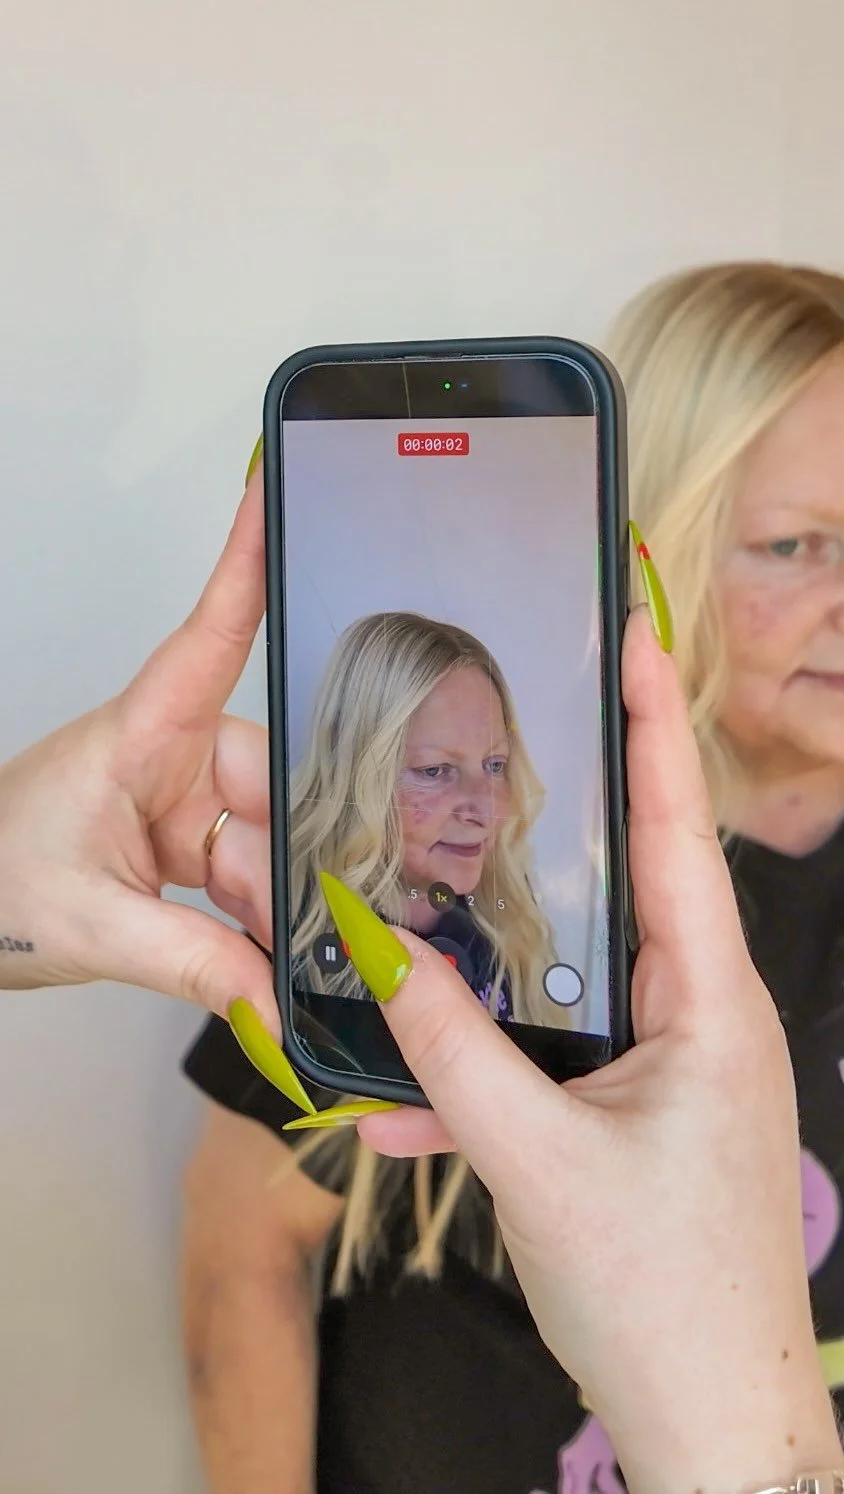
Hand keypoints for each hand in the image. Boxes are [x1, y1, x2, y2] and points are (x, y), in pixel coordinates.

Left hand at [0, 463, 275, 1026]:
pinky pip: (241, 864)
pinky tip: (260, 954)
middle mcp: (165, 755)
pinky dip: (254, 914)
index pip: (209, 636)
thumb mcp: (93, 926)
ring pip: (262, 833)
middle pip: (268, 777)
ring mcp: (173, 799)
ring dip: (270, 897)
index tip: (278, 492)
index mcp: (137, 737)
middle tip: (312, 920)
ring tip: (272, 956)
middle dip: (290, 854)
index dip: (246, 563)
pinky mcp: (176, 841)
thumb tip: (275, 994)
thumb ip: (193, 963)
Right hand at [347, 609, 838, 1493]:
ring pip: (572, 975)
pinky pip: (548, 1065)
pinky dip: (481, 1074)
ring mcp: (667, 1068)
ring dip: (497, 959)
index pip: (678, 830)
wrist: (711, 1428)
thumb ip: (451, 1053)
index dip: (653, 726)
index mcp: (710, 1003)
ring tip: (429, 904)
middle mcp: (699, 1018)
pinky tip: (399, 1099)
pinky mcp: (631, 1117)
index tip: (630, 635)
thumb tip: (379, 960)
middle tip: (520, 726)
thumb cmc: (665, 1299)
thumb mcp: (538, 1163)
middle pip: (626, 881)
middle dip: (569, 810)